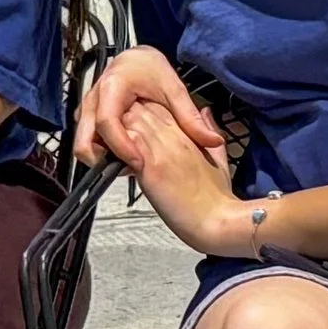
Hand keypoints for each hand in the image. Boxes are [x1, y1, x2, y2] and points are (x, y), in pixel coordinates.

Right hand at [75, 48, 224, 168]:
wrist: (135, 58)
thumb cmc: (151, 69)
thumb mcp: (174, 89)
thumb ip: (190, 117)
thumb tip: (214, 141)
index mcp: (113, 88)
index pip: (108, 124)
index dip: (121, 147)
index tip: (138, 163)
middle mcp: (94, 99)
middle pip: (84, 140)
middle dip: (101, 160)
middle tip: (128, 170)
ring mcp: (87, 109)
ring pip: (83, 143)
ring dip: (101, 157)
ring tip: (129, 163)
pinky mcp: (88, 116)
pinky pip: (88, 139)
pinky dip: (101, 150)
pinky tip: (124, 153)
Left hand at [123, 101, 256, 257]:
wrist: (216, 221)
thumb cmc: (216, 197)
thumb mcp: (217, 158)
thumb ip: (209, 134)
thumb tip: (206, 114)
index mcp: (188, 134)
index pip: (161, 107)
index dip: (147, 110)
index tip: (140, 122)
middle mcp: (174, 136)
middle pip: (142, 108)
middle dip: (127, 114)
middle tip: (117, 129)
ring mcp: (161, 149)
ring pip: (131, 121)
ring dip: (118, 128)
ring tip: (110, 142)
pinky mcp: (150, 166)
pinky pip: (125, 144)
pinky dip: (116, 147)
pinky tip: (111, 155)